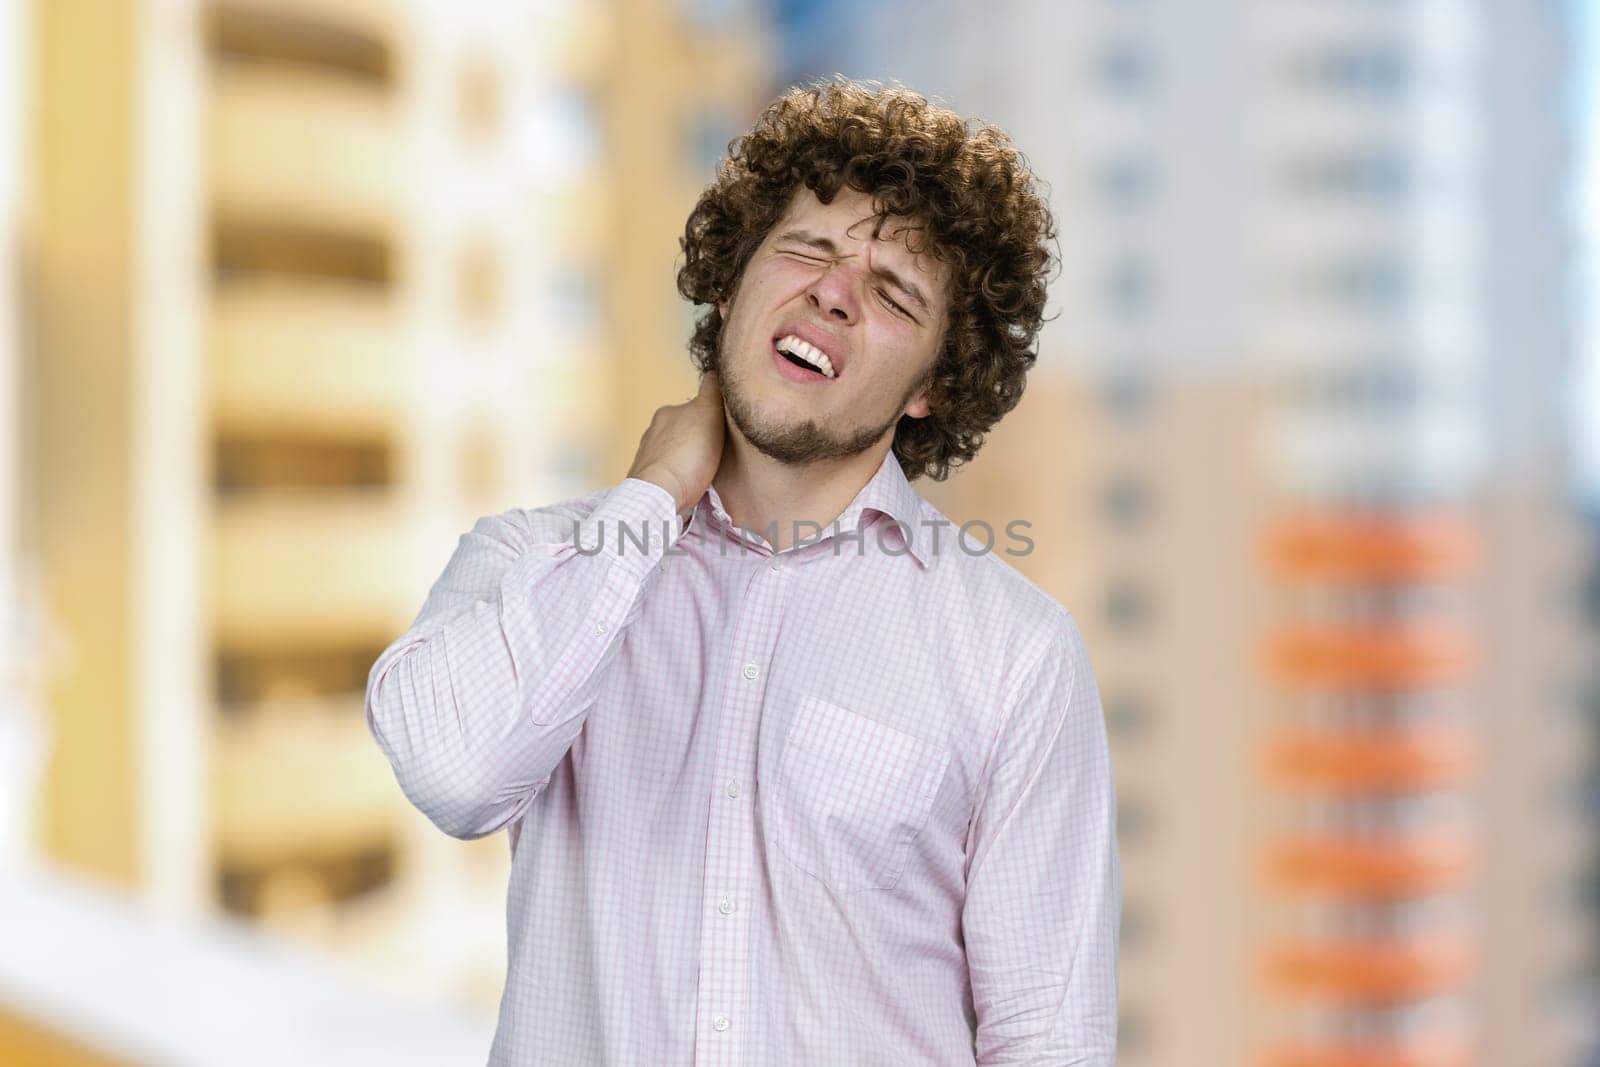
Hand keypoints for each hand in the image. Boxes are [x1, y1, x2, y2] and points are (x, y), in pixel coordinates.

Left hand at [627, 371, 725, 514]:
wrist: (660, 495)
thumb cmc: (687, 455)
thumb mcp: (707, 413)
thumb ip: (712, 391)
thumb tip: (715, 373)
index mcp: (667, 412)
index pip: (695, 405)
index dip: (713, 413)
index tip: (725, 426)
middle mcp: (654, 431)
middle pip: (685, 429)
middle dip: (699, 438)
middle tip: (719, 451)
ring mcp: (649, 458)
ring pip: (677, 452)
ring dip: (690, 459)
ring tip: (706, 472)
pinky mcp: (649, 482)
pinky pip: (671, 474)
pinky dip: (680, 476)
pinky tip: (692, 486)